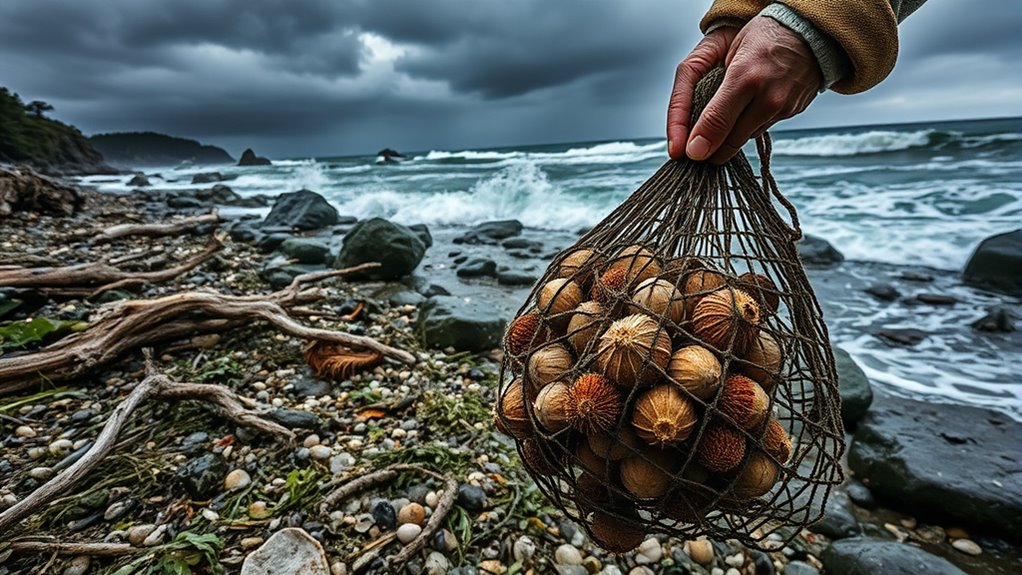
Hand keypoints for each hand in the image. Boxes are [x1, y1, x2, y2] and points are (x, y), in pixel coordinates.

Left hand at [667, 16, 822, 163]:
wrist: (808, 30)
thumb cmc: (760, 36)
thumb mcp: (724, 52)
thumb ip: (702, 90)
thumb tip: (695, 140)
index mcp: (745, 76)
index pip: (716, 119)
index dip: (699, 142)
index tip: (688, 154)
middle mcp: (768, 96)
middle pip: (731, 141)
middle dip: (711, 150)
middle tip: (698, 148)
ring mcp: (783, 107)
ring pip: (744, 139)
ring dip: (729, 136)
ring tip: (722, 119)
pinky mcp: (792, 113)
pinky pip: (760, 129)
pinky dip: (747, 125)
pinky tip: (746, 107)